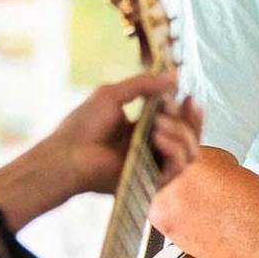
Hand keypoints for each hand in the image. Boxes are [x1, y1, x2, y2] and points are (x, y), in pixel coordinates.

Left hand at [48, 71, 201, 193]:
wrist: (68, 154)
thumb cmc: (83, 125)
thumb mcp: (113, 94)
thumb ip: (143, 84)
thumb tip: (174, 75)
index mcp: (145, 129)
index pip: (180, 122)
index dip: (188, 111)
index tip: (187, 97)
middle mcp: (153, 148)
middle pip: (190, 137)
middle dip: (189, 121)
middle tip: (175, 108)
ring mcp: (153, 166)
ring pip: (190, 153)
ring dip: (180, 134)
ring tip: (157, 125)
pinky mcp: (150, 182)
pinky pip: (177, 169)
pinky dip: (174, 151)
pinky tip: (158, 138)